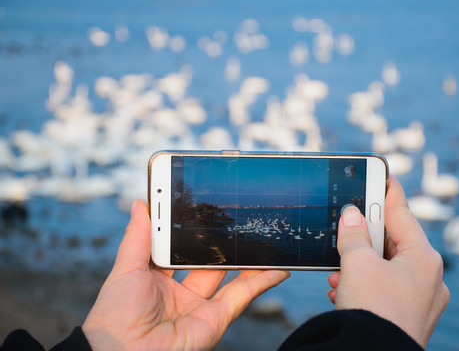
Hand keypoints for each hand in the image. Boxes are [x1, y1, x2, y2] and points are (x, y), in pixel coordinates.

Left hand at [83, 200, 289, 349]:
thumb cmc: (114, 315)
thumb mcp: (126, 268)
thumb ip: (138, 236)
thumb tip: (140, 203)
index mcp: (157, 280)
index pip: (180, 250)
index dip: (191, 232)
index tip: (204, 211)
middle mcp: (180, 294)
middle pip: (208, 262)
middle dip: (222, 243)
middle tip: (237, 220)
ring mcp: (199, 307)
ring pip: (231, 277)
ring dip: (249, 260)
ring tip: (263, 238)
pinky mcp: (216, 320)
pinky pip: (243, 295)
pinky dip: (263, 281)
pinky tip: (278, 267)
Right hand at [327, 176, 449, 347]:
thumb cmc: (373, 309)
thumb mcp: (357, 263)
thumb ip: (353, 234)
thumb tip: (352, 215)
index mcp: (424, 258)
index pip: (403, 214)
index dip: (388, 193)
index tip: (382, 176)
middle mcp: (429, 278)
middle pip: (394, 242)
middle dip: (365, 238)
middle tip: (348, 226)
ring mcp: (421, 301)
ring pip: (387, 268)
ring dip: (360, 265)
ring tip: (339, 270)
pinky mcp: (408, 317)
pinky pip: (386, 290)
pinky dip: (365, 285)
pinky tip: (344, 290)